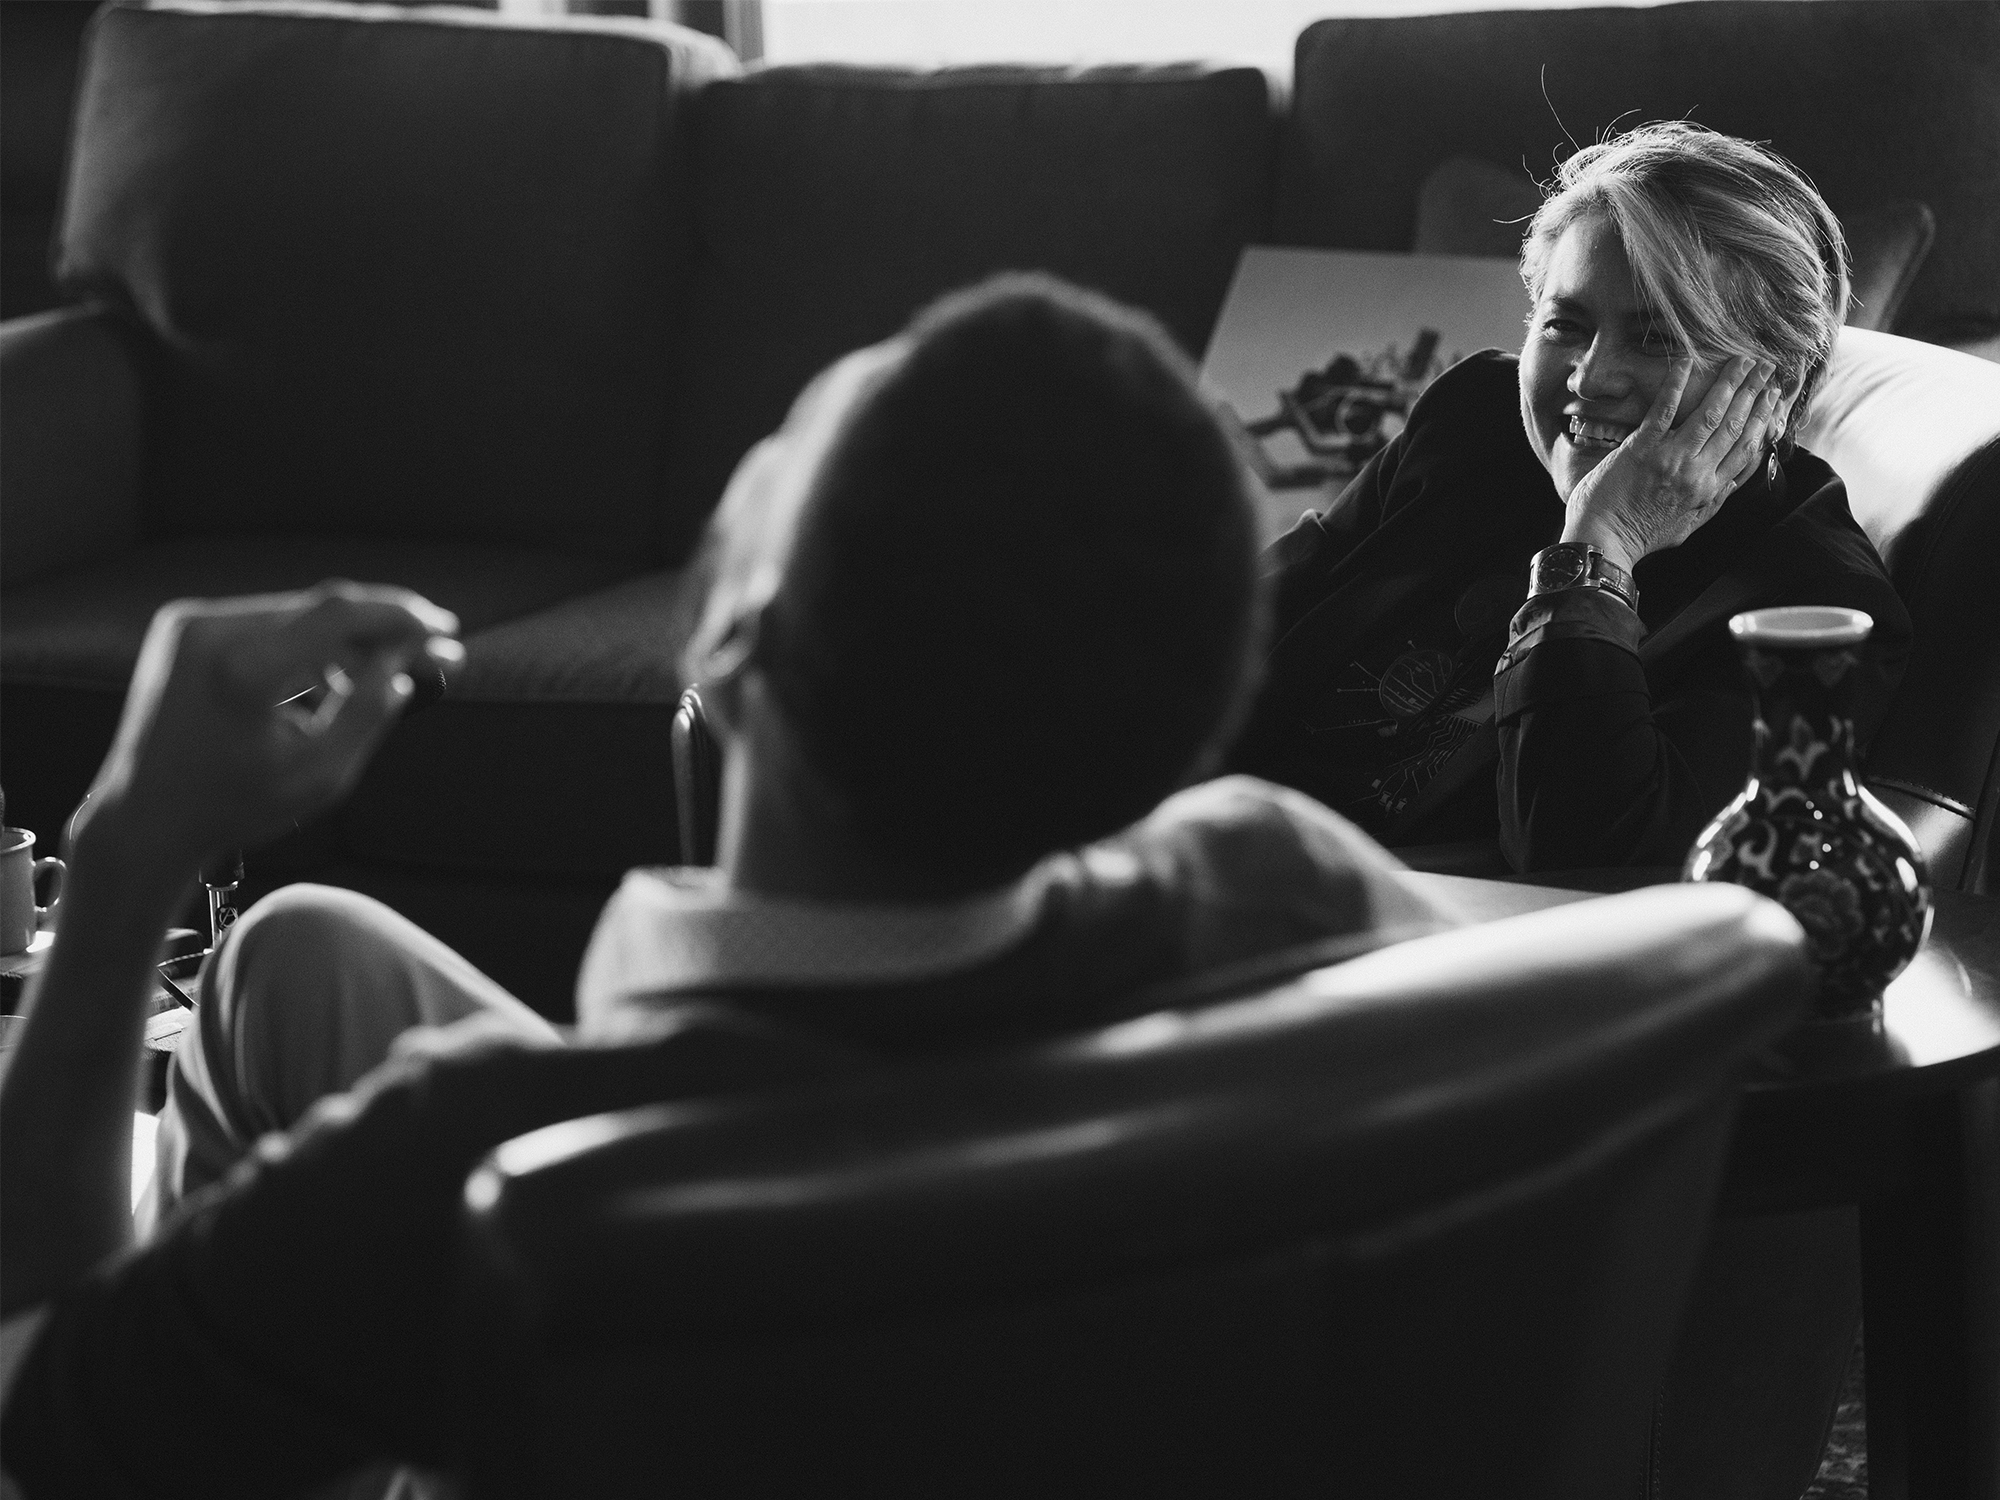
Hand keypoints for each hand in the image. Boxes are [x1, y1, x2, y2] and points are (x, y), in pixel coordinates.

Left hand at [78, 581, 461, 873]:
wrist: (143, 818)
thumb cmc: (232, 807)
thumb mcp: (320, 776)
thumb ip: (369, 713)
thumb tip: (407, 667)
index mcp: (243, 671)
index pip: (340, 615)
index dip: (402, 618)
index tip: (445, 631)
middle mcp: (212, 632)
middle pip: (323, 608)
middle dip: (382, 629)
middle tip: (431, 652)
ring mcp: (192, 624)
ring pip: (298, 613)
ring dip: (347, 639)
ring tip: (381, 678)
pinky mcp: (186, 627)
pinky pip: (268, 622)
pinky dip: (307, 644)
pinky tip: (332, 680)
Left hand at [1561, 355, 1787, 570]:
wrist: (1602, 543)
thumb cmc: (1641, 536)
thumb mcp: (1689, 525)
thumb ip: (1713, 502)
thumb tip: (1732, 480)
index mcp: (1710, 489)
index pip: (1747, 446)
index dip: (1763, 418)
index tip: (1773, 397)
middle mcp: (1697, 472)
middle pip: (1735, 424)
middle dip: (1754, 392)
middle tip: (1766, 367)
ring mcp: (1670, 457)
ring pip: (1711, 413)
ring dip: (1730, 382)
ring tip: (1742, 359)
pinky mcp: (1641, 448)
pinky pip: (1664, 409)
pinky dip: (1677, 384)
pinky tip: (1687, 362)